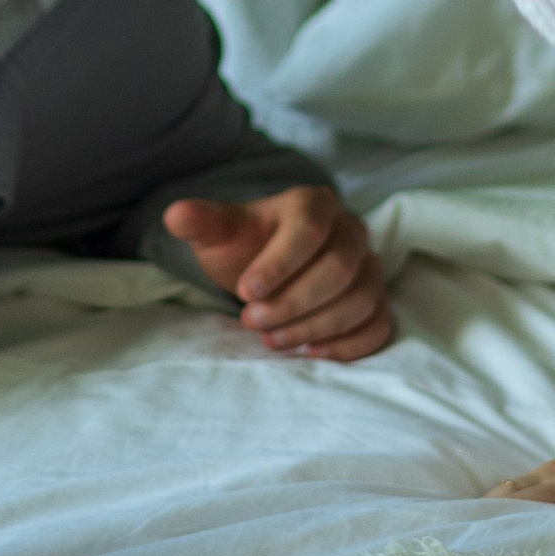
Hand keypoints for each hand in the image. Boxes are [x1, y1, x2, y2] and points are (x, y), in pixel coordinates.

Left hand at [162, 186, 395, 361]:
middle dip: (294, 302)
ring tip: (273, 341)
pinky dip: (349, 345)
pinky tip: (310, 352)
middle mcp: (351, 230)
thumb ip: (202, 222)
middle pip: (340, 268)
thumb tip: (175, 215)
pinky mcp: (377, 300)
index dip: (279, 264)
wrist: (267, 266)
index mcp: (315, 203)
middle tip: (252, 321)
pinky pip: (379, 324)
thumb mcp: (219, 233)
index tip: (246, 292)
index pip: (309, 229)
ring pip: (361, 299)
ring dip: (315, 327)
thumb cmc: (245, 246)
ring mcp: (369, 266)